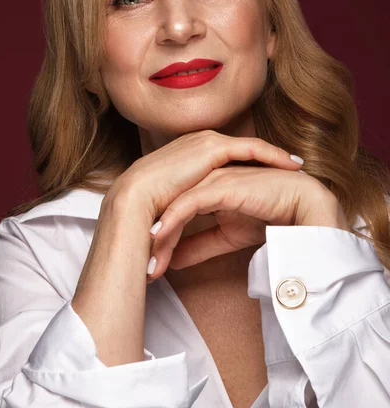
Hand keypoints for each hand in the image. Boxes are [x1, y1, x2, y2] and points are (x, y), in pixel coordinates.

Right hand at [102, 130, 304, 229]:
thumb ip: (182, 221)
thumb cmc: (144, 213)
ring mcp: (203, 142)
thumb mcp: (170, 212)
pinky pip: (251, 149)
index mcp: (186, 158)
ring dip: (273, 155)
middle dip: (265, 157)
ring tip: (296, 165)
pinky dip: (271, 154)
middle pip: (239, 150)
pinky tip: (289, 164)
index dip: (245, 167)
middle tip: (290, 166)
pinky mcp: (211, 148)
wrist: (132, 202)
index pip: (223, 160)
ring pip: (249, 147)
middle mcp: (196, 144)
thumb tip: (178, 253)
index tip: (265, 177)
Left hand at [147, 164, 348, 279]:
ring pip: (175, 205)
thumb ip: (199, 245)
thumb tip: (173, 260)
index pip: (171, 209)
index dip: (159, 236)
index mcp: (203, 186)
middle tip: (146, 269)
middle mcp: (204, 179)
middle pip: (168, 206)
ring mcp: (213, 179)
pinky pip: (190, 202)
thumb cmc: (268, 217)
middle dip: (154, 239)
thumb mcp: (226, 237)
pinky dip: (172, 220)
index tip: (149, 264)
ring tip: (151, 263)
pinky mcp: (223, 185)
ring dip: (160, 235)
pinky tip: (160, 238)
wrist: (302, 209)